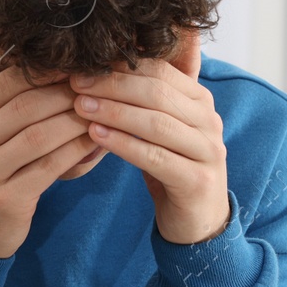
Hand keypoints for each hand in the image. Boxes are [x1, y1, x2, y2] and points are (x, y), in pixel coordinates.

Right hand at [0, 49, 96, 257]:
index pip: (5, 82)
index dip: (44, 70)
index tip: (77, 63)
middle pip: (26, 105)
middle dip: (67, 92)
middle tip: (99, 84)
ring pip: (41, 135)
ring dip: (77, 120)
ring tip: (104, 110)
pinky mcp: (7, 200)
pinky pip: (51, 166)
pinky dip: (78, 151)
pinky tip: (98, 141)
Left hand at [70, 31, 229, 244]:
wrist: (197, 219)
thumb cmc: (171, 167)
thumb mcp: (158, 129)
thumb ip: (141, 101)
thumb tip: (98, 69)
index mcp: (200, 101)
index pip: (160, 71)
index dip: (121, 67)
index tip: (83, 68)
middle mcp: (209, 121)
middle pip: (157, 93)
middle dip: (113, 86)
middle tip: (77, 85)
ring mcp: (208, 151)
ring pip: (156, 123)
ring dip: (114, 113)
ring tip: (81, 107)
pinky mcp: (198, 181)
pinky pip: (155, 157)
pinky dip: (123, 144)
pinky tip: (96, 136)